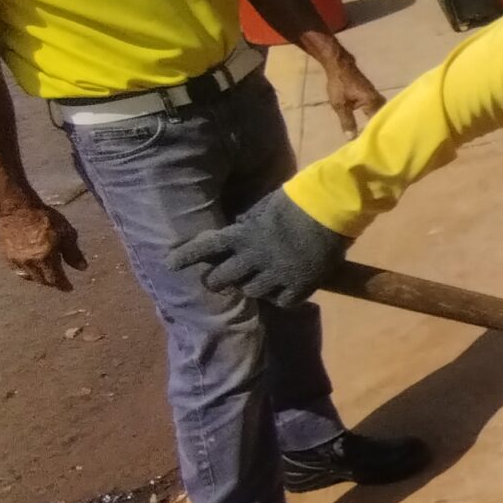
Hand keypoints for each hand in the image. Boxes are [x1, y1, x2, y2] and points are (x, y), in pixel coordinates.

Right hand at [0, 201, 86, 290]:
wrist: (16, 208)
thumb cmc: (45, 218)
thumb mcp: (66, 233)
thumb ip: (73, 253)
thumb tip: (82, 268)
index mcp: (46, 258)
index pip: (55, 279)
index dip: (63, 285)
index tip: (69, 288)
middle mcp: (30, 263)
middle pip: (42, 280)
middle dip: (52, 282)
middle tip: (59, 281)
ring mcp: (16, 260)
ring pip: (29, 277)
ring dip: (39, 279)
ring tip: (46, 276)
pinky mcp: (6, 255)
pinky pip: (18, 270)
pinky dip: (27, 273)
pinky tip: (31, 268)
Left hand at [169, 190, 350, 306]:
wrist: (332, 209)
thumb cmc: (298, 201)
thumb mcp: (264, 207)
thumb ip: (248, 223)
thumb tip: (237, 229)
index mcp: (243, 235)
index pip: (205, 247)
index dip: (185, 257)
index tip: (169, 265)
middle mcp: (254, 258)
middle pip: (221, 279)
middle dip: (216, 280)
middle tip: (218, 280)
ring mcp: (276, 275)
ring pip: (250, 292)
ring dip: (250, 287)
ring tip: (257, 282)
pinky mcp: (299, 286)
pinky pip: (281, 301)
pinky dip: (279, 297)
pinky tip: (283, 290)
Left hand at [319, 51, 384, 135]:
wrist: (340, 65)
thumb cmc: (339, 85)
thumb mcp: (340, 105)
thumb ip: (347, 122)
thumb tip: (352, 139)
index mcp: (372, 103)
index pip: (377, 122)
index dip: (374, 133)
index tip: (372, 144)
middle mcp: (378, 100)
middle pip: (383, 118)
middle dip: (381, 128)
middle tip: (378, 141)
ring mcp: (376, 96)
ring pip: (381, 113)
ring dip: (379, 122)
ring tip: (376, 134)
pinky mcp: (372, 95)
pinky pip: (377, 108)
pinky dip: (375, 116)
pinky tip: (371, 123)